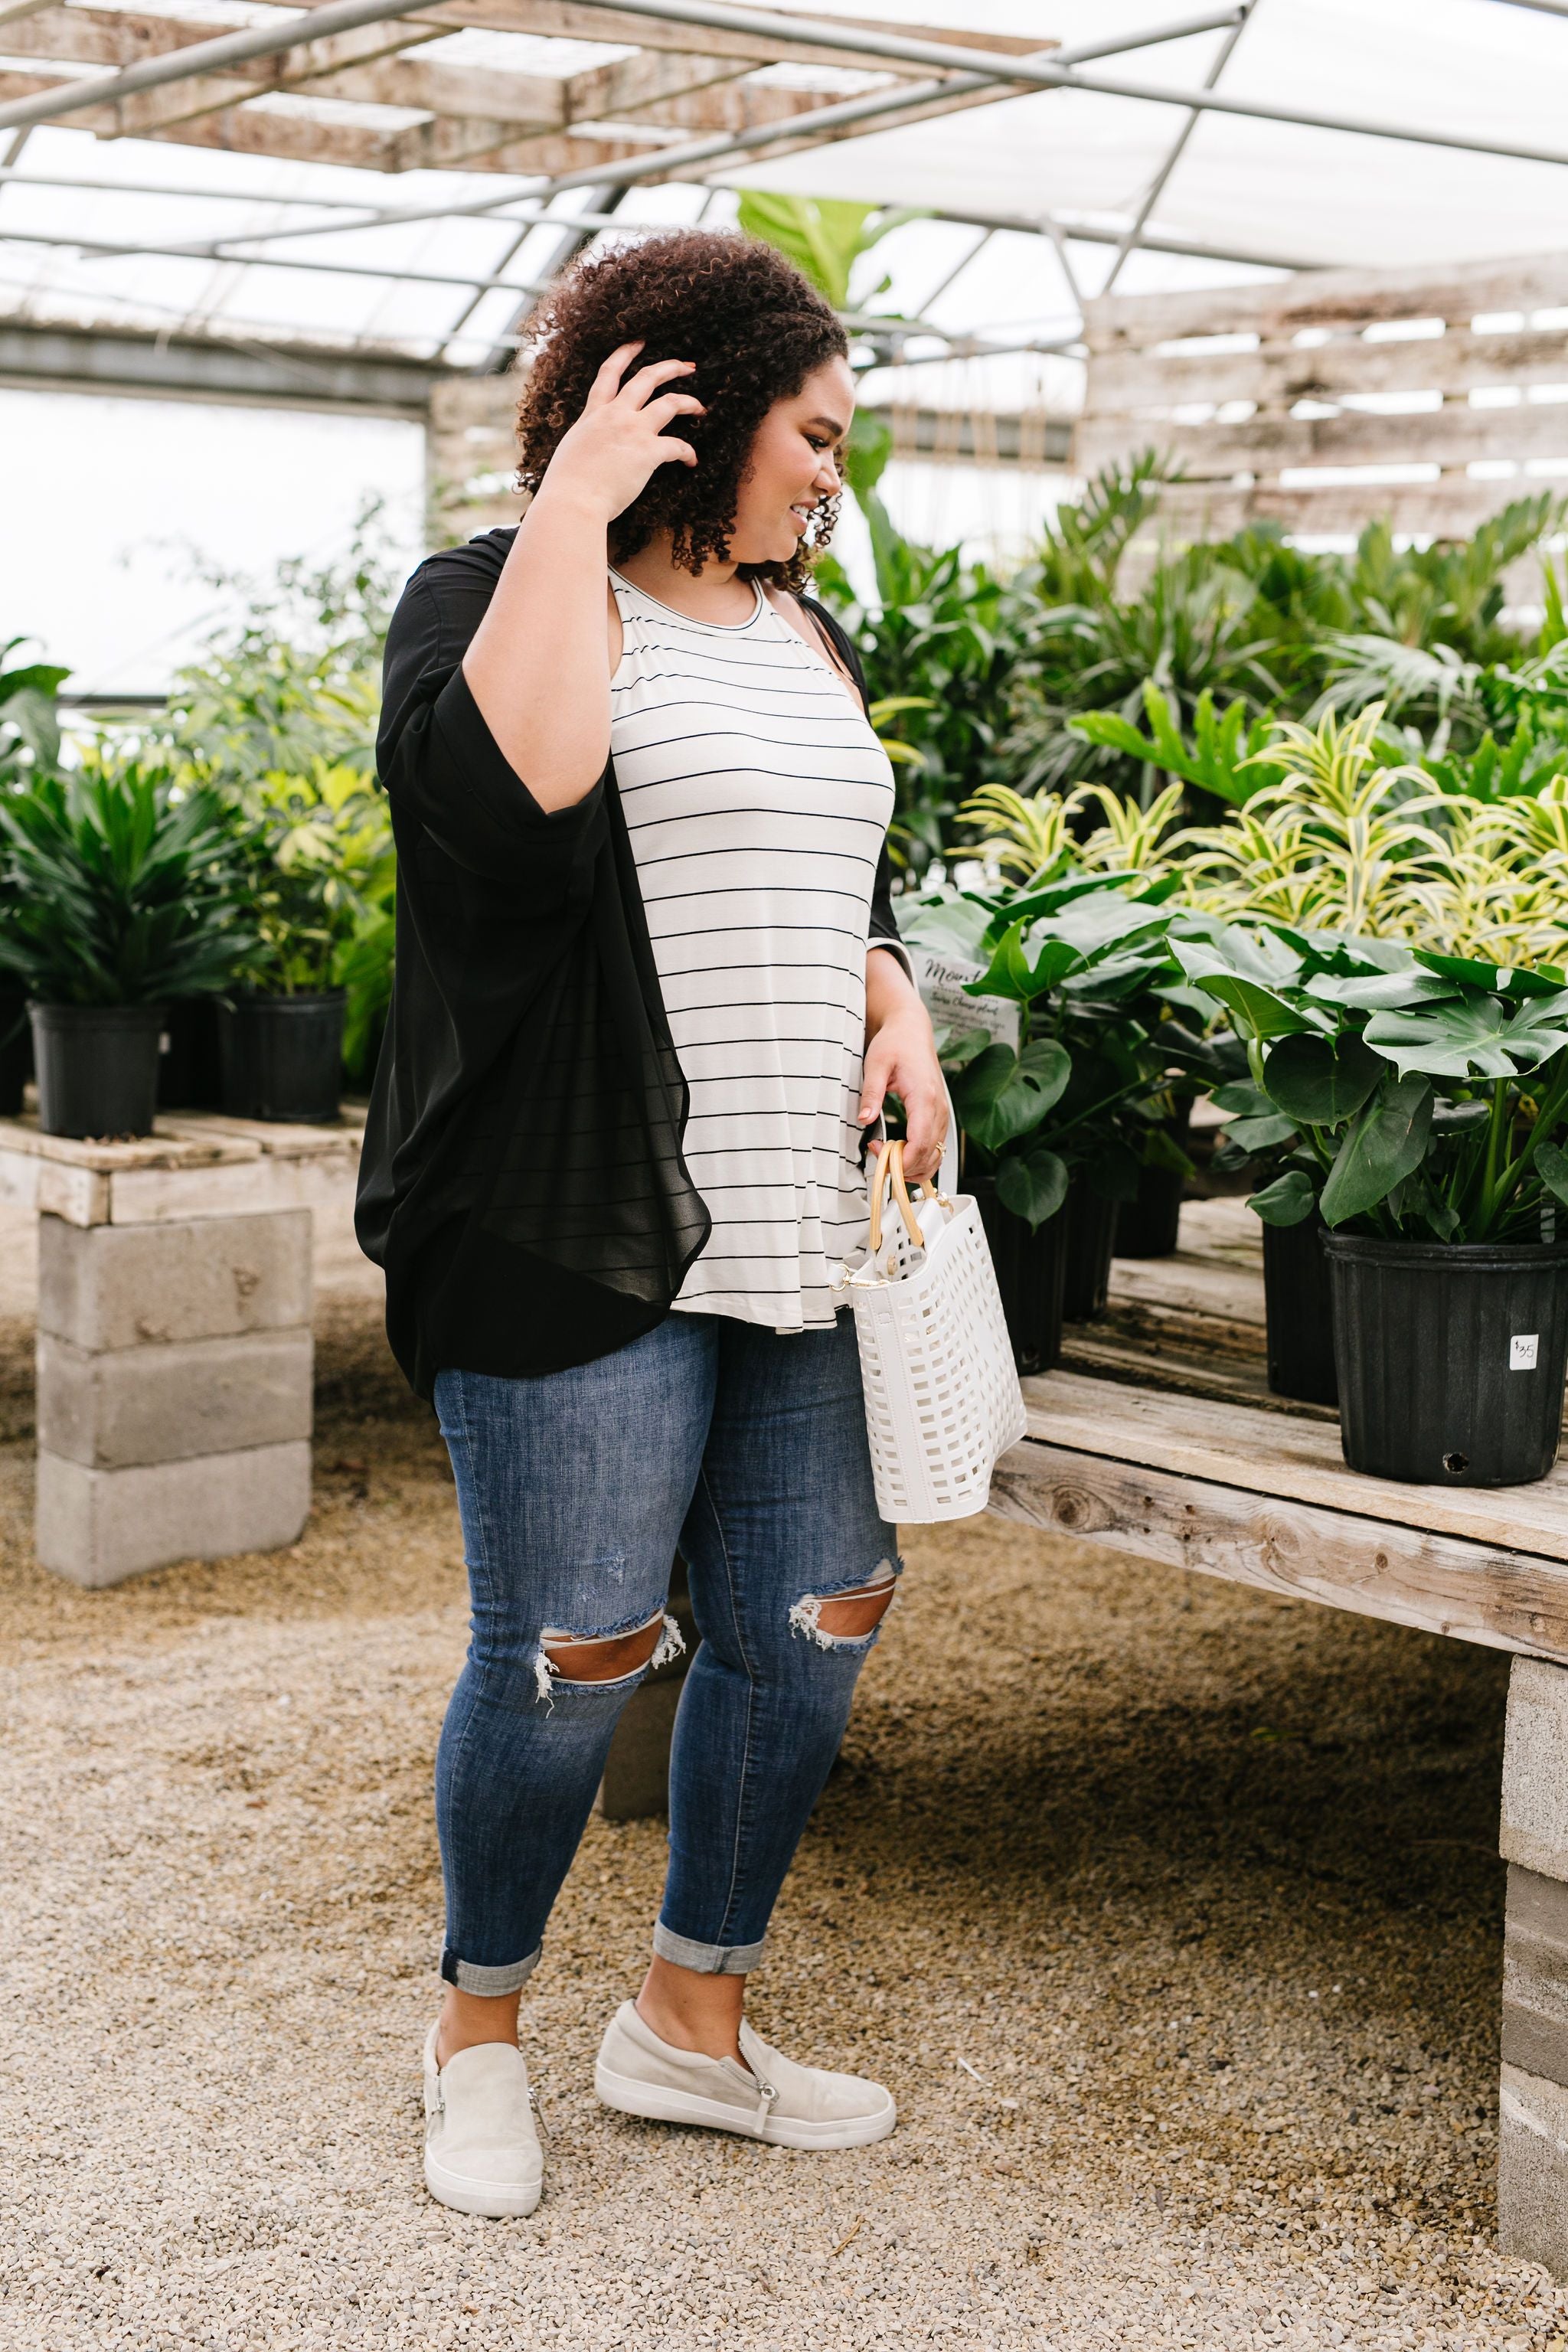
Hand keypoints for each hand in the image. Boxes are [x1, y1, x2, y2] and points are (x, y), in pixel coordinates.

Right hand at [537, 341, 704, 524]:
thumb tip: (592, 446)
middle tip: (686, 366)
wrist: (572, 502)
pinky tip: (692, 460)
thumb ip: (587, 440)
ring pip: (670, 403)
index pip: (609, 373)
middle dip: (670, 367)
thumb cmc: (566, 486)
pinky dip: (689, 452)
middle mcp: (615, 415)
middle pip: (646, 378)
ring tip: (700, 407)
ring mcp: (633, 431)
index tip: (639, 342)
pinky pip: (678, 445)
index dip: (626, 353)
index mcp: (593, 414)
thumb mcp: (572, 450)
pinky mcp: (648, 452)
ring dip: (689, 402)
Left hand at [860, 992, 947, 1184]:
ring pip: (937, 1154)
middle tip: (878, 1159)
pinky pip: (937, 1146)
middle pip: (929, 1154)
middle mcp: (939, 1107)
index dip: (901, 1160)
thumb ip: (871, 1094)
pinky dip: (922, 1158)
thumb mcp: (876, 1065)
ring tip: (888, 1159)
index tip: (878, 1155)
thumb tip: (864, 1119)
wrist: (911, 1030)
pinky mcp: (940, 1115)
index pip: (920, 1142)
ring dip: (914, 1166)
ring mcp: (943, 1113)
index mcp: (925, 1096)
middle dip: (905, 1167)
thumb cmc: (895, 1044)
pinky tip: (902, 1156)